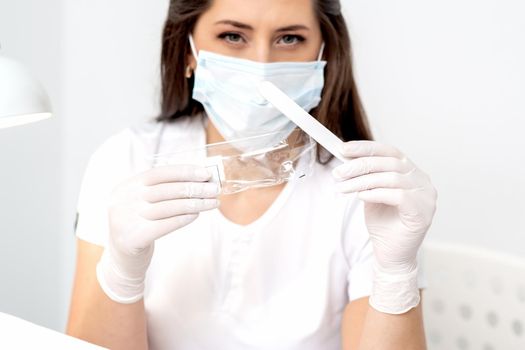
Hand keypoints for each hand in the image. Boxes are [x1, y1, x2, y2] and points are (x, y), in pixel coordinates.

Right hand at [97, 165, 219, 302]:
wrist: (123, 258)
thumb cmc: (141, 224)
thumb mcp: (144, 203)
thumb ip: (165, 190)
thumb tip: (200, 180)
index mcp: (127, 186)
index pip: (159, 173)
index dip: (184, 172)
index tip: (206, 174)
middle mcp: (123, 200)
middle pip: (167, 190)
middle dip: (195, 188)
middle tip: (215, 189)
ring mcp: (126, 219)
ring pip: (169, 207)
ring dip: (195, 203)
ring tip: (213, 202)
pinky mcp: (133, 237)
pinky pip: (165, 225)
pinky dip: (184, 218)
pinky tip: (197, 215)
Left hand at [332, 140, 436, 312]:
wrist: (391, 255)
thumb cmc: (382, 225)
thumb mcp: (370, 194)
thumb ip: (365, 177)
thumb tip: (345, 158)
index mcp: (411, 172)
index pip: (389, 151)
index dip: (365, 148)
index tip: (342, 148)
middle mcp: (422, 180)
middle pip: (389, 163)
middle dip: (359, 165)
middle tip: (338, 172)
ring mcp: (426, 196)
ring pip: (391, 178)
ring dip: (362, 181)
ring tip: (343, 188)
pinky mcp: (423, 212)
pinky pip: (398, 195)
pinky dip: (376, 193)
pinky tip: (360, 197)